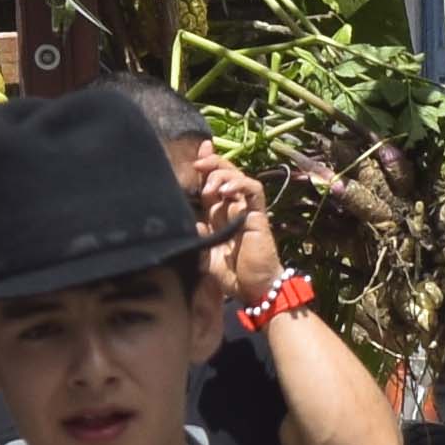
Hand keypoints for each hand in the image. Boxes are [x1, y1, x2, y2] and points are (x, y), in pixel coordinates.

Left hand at [192, 155, 280, 310]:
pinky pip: (253, 190)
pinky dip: (240, 184)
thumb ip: (196, 236)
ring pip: (238, 176)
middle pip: (225, 173)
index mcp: (217, 214)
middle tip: (196, 164)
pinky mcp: (258, 215)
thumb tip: (187, 219)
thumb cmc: (231, 276)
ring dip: (222, 174)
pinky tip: (226, 190)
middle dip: (211, 162)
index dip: (205, 165)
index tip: (193, 154)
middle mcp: (232, 207)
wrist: (254, 290)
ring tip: (209, 188)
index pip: (211, 182)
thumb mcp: (204, 254)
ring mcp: (246, 209)